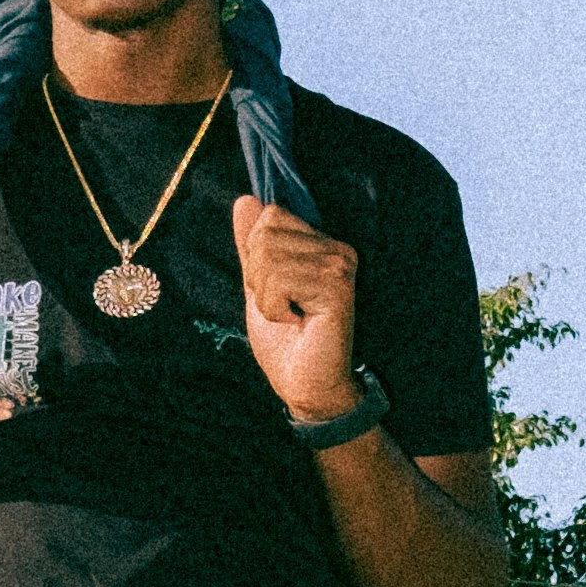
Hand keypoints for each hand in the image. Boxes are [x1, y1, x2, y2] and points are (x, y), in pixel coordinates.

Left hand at [231, 196, 363, 421]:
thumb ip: (252, 245)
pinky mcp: (337, 287)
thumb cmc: (285, 341)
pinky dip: (274, 308)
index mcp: (323, 243)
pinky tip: (297, 322)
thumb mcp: (258, 285)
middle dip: (259, 277)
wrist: (305, 385)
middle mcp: (338, 248)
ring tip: (291, 315)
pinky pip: (278, 280)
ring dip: (266, 296)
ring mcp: (340, 266)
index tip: (277, 290)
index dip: (257, 257)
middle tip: (284, 306)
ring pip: (268, 257)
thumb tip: (244, 201)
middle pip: (265, 234)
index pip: (270, 216)